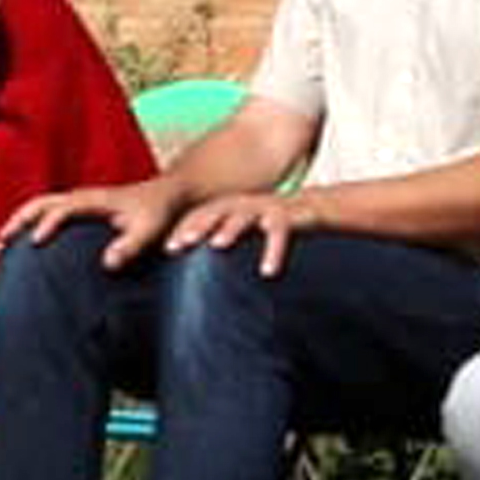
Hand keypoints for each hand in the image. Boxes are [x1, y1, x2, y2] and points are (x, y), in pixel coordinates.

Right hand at [1, 175, 170, 259]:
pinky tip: (22, 245)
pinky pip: (46, 213)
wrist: (165, 194)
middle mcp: (81, 197)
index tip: (36, 244)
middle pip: (40, 203)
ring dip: (18, 222)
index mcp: (94, 200)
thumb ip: (130, 246)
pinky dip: (29, 224)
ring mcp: (78, 201)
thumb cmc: (157, 213)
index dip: (49, 224)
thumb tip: (107, 264)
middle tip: (1, 243)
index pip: (63, 208)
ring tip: (1, 245)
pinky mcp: (79, 209)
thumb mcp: (149, 230)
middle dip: (19, 221)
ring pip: (39, 206)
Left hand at [173, 189, 313, 275]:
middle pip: (216, 211)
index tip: (168, 248)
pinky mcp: (289, 216)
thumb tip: (193, 274)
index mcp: (229, 208)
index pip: (200, 216)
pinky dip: (273, 251)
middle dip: (198, 225)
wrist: (310, 210)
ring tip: (217, 244)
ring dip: (230, 228)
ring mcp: (266, 207)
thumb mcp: (243, 233)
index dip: (183, 230)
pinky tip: (267, 271)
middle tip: (182, 242)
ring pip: (244, 215)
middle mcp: (244, 204)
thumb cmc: (268, 227)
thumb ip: (222, 243)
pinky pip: (280, 233)